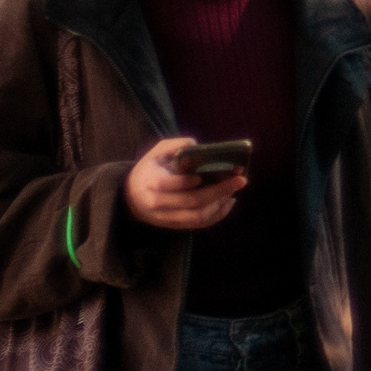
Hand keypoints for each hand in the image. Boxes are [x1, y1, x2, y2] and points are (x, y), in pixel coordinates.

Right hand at [124, 137, 246, 230]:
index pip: (169, 184)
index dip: (186, 182)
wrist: (131, 197)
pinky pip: (199, 224)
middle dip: (218, 190)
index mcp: (150, 182)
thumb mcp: (155, 153)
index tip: (201, 176)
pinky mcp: (175, 225)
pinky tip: (228, 202)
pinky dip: (217, 215)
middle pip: (191, 201)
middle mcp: (158, 204)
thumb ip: (174, 146)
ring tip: (234, 189)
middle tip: (239, 179)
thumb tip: (196, 145)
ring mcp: (167, 217)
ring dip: (220, 203)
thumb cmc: (148, 170)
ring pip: (198, 216)